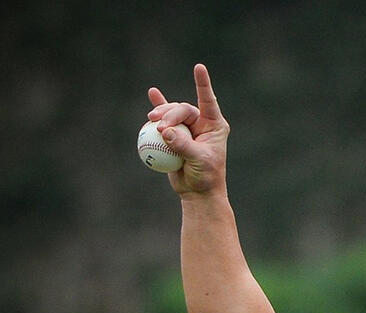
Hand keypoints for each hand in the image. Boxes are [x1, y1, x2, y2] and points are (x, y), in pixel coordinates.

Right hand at [146, 63, 228, 194]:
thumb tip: (164, 132)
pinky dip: (159, 107)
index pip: (208, 101)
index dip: (203, 84)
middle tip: (158, 126)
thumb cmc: (206, 177)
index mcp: (214, 125)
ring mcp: (188, 128)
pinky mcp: (175, 135)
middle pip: (183, 109)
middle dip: (169, 114)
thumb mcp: (198, 161)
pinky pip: (165, 119)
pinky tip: (153, 92)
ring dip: (161, 115)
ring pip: (172, 114)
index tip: (199, 67)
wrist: (197, 192)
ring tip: (151, 121)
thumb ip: (182, 145)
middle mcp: (202, 123)